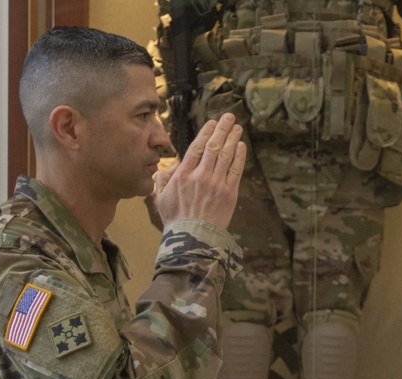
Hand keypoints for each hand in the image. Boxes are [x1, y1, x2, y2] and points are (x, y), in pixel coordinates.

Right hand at [149, 113, 246, 229]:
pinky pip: (235, 170)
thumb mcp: (160, 198)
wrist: (193, 238)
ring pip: (226, 155)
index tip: (212, 123)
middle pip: (213, 146)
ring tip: (237, 128)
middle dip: (222, 129)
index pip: (197, 147)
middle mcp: (200, 175)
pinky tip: (241, 146)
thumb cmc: (175, 219)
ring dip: (233, 139)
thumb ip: (162, 180)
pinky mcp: (229, 193)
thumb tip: (166, 169)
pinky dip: (239, 157)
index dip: (206, 132)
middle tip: (229, 117)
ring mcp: (216, 184)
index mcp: (183, 174)